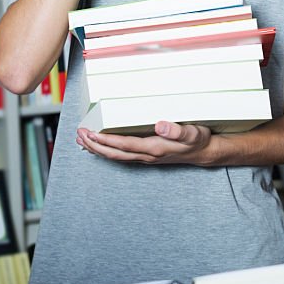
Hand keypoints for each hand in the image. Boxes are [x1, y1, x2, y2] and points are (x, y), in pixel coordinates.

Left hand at [76, 121, 212, 164]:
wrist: (204, 152)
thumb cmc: (198, 140)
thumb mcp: (193, 133)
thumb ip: (177, 130)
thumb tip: (159, 125)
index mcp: (154, 148)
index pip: (123, 145)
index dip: (105, 140)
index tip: (90, 133)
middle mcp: (147, 155)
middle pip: (114, 153)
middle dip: (94, 145)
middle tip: (79, 135)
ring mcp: (145, 157)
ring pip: (116, 156)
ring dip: (97, 150)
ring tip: (82, 141)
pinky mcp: (146, 156)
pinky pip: (122, 156)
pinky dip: (107, 151)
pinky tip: (101, 147)